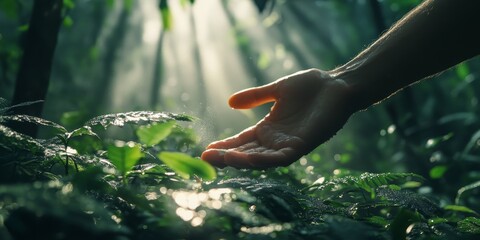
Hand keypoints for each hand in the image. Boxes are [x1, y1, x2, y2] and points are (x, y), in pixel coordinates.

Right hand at [201, 69, 354, 168]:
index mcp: (268, 129)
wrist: (337, 85)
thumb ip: (255, 97)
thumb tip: (230, 102)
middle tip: (206, 159)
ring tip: (222, 160)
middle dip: (227, 157)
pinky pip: (280, 159)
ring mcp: (288, 145)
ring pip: (261, 160)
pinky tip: (248, 159)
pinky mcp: (302, 146)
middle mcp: (275, 141)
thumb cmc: (311, 87)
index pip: (242, 142)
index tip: (206, 150)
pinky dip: (264, 161)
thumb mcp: (277, 90)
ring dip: (242, 161)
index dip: (225, 147)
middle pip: (247, 153)